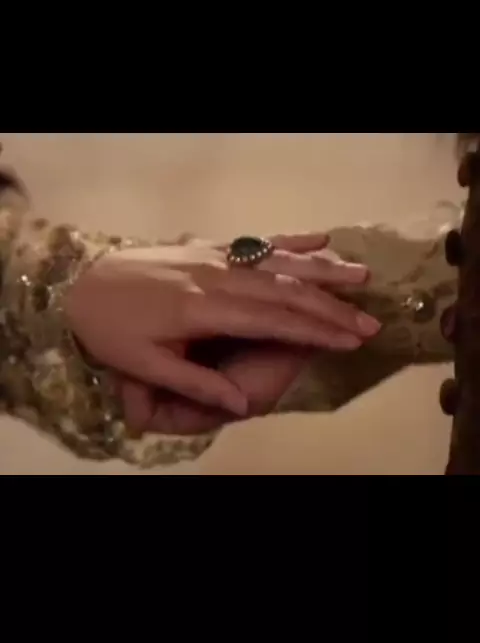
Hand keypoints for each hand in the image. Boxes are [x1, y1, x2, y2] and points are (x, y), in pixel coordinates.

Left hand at [106, 233, 379, 431]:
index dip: (314, 331)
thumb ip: (195, 383)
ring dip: (322, 269)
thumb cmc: (111, 329)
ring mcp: (215, 257)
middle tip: (369, 321)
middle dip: (331, 307)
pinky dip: (290, 241)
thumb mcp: (144, 364)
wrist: (79, 282)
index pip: (272, 320)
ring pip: (278, 261)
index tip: (350, 341)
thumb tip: (240, 404)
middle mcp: (217, 278)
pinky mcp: (209, 246)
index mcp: (204, 309)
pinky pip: (257, 242)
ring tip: (360, 276)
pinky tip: (319, 238)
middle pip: (285, 290)